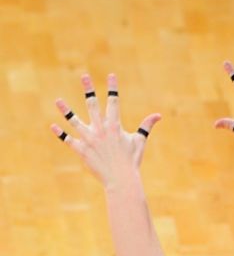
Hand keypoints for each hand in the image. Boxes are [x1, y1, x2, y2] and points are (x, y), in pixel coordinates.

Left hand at [51, 74, 160, 188]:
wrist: (121, 180)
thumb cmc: (131, 161)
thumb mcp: (139, 142)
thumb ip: (146, 126)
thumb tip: (158, 115)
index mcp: (114, 126)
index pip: (114, 102)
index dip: (113, 88)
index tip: (111, 75)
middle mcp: (100, 130)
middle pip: (93, 105)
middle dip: (89, 89)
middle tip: (84, 76)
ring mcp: (89, 139)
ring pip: (75, 121)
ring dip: (66, 110)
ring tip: (58, 101)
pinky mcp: (82, 150)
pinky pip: (68, 140)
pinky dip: (61, 134)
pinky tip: (53, 126)